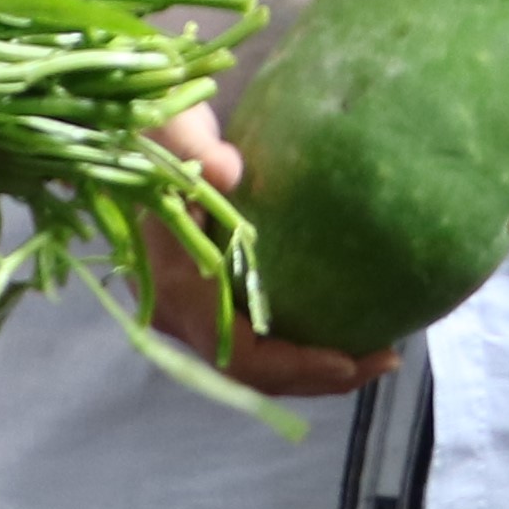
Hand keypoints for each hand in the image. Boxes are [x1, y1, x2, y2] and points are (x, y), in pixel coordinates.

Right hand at [136, 108, 388, 398]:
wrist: (127, 138)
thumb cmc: (153, 133)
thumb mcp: (174, 132)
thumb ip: (197, 150)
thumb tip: (229, 170)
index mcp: (174, 286)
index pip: (236, 352)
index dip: (291, 366)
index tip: (347, 360)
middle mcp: (179, 312)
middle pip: (253, 371)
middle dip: (317, 376)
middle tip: (382, 360)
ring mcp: (190, 311)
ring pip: (255, 361)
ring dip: (312, 365)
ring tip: (376, 353)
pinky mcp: (205, 299)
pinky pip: (254, 338)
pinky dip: (298, 342)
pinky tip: (346, 324)